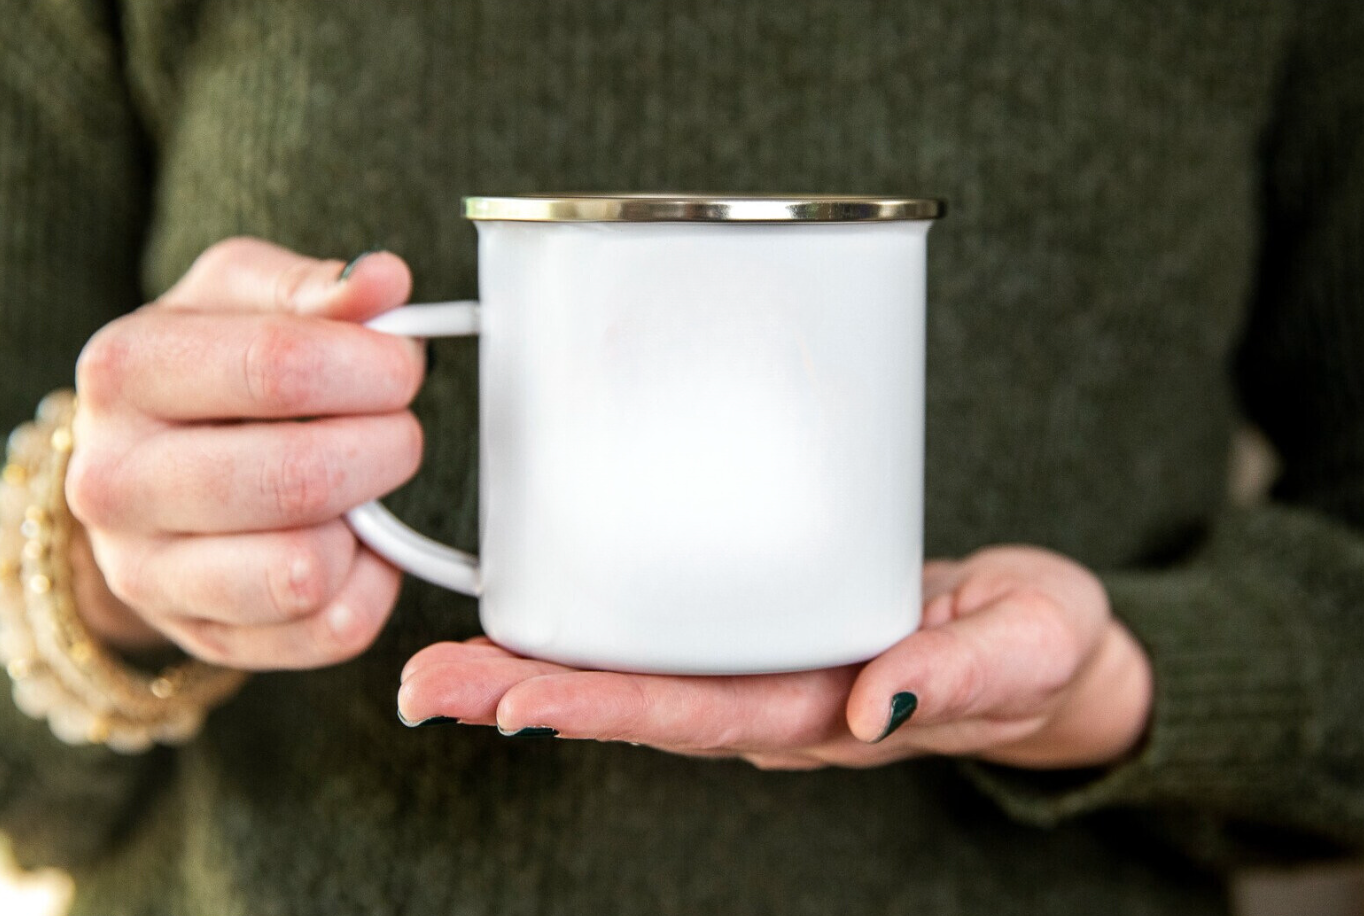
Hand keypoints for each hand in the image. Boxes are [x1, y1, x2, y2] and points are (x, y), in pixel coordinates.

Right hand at [67, 239, 424, 669]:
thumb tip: (382, 281)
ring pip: (307, 572)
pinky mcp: (207, 638)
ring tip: (360, 487)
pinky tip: (353, 542)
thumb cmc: (205, 373)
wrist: (143, 472)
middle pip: (300, 478)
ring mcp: (151, 574)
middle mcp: (116, 482)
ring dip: (369, 522)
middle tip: (396, 429)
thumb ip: (312, 286)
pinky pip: (332, 630)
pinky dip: (371, 584)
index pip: (280, 367)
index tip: (402, 366)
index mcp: (126, 372)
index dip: (374, 366)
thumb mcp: (240, 299)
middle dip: (386, 447)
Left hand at [398, 546, 1152, 769]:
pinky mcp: (764, 626)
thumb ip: (967, 673)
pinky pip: (669, 635)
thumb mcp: (1029, 647)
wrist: (1037, 645)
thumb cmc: (1034, 646)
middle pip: (641, 704)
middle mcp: (779, 698)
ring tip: (443, 665)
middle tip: (431, 687)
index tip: (517, 702)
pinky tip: (535, 612)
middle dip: (532, 698)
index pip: (702, 715)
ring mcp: (765, 667)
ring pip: (639, 674)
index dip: (608, 709)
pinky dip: (594, 628)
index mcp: (831, 708)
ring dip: (539, 670)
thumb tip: (881, 700)